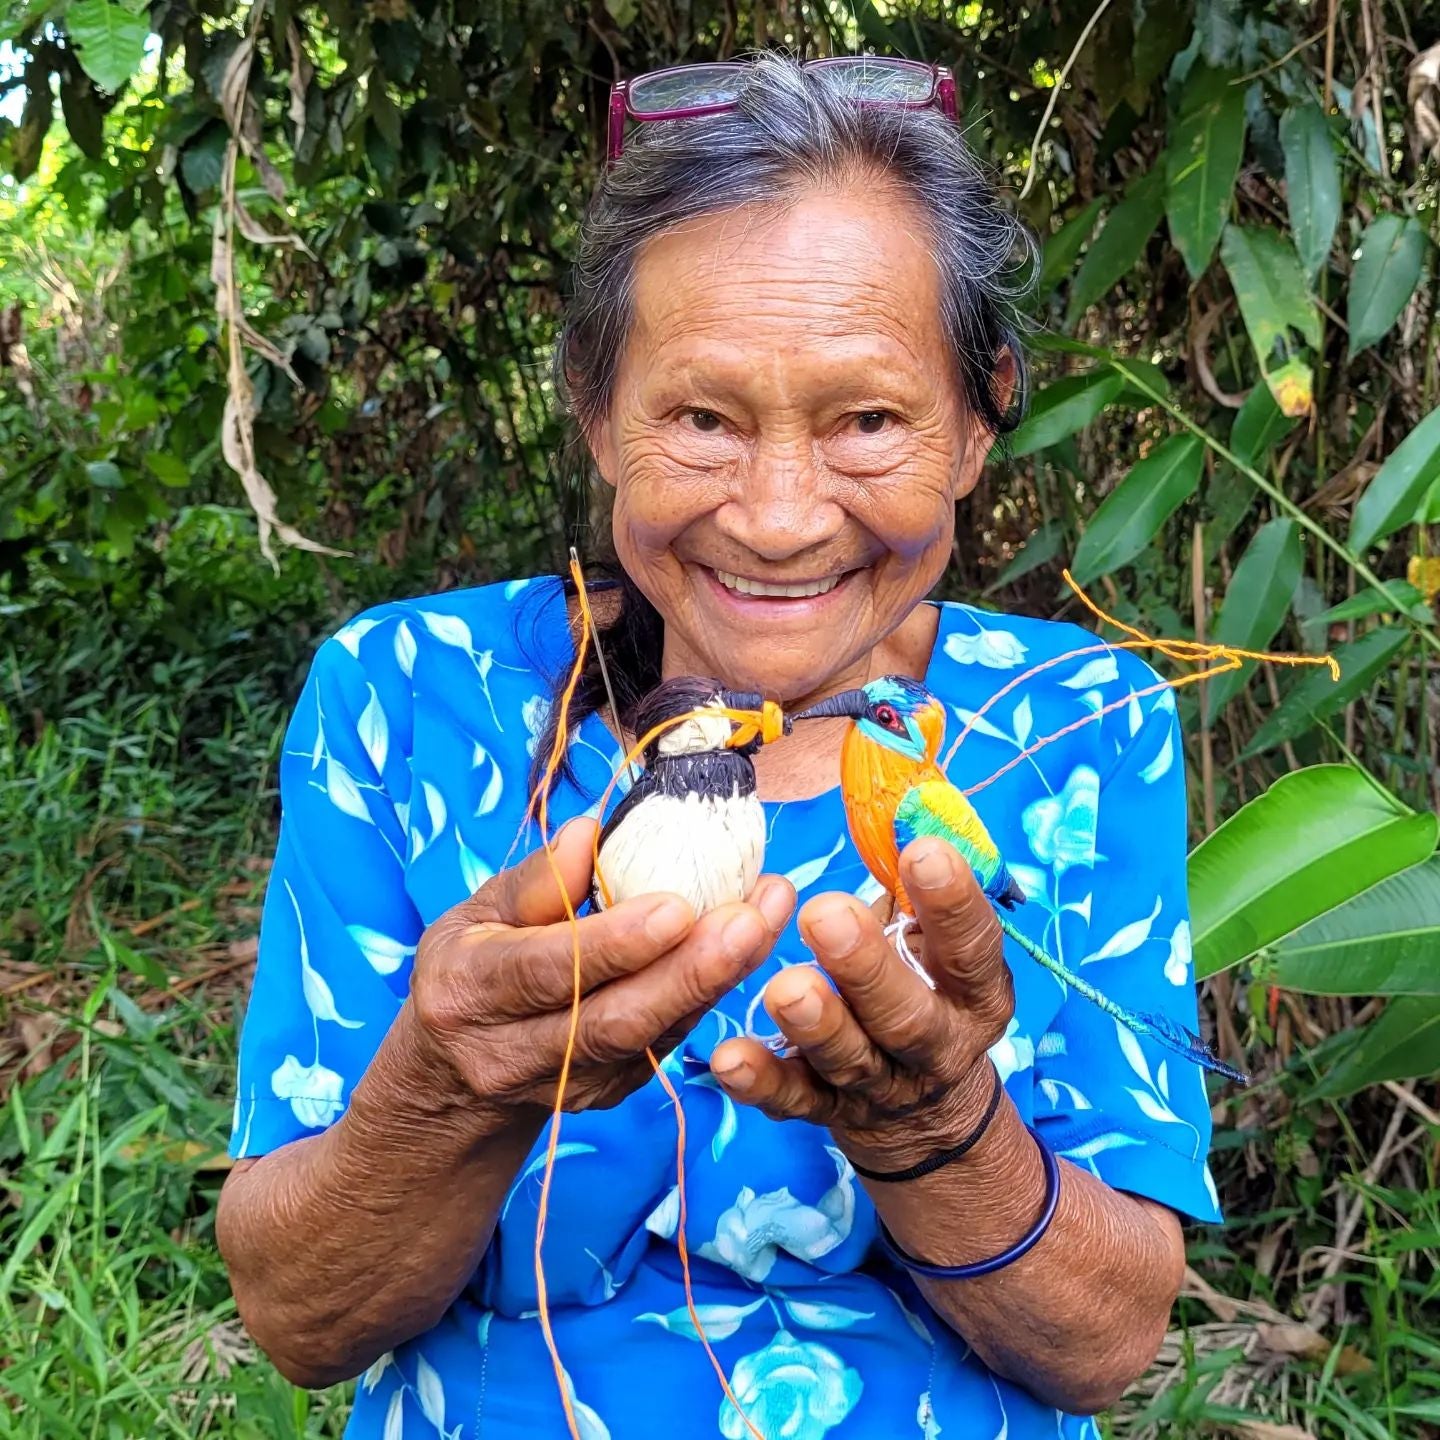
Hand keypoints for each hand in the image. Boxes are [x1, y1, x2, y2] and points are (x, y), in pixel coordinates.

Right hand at [410, 818, 795, 1114]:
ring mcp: (566, 1085)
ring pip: (650, 1038)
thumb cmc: (471, 970)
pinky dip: (710, 996)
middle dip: (689, 971)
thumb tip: (589, 833)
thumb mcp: (477, 915)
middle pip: (613, 1021)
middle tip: (749, 919)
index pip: (548, 971)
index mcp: (469, 990)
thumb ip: (535, 881)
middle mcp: (512, 1052)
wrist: (453, 1080)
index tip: (678, 906)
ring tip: (767, 918)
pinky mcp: (607, 1094)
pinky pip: (666, 1045)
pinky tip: (750, 946)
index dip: (615, 944)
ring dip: (716, 979)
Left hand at [709, 836, 1013, 1172]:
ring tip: (785, 988)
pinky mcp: (828, 1112)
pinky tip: (728, 1058)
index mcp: (974, 993)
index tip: (922, 851)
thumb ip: (915, 889)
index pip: (972, 948)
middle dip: (867, 966)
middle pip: (906, 1015)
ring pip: (850, 1059)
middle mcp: (937, 1045)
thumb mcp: (936, 943)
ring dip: (817, 1025)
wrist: (927, 1112)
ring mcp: (881, 1085)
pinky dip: (761, 1082)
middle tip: (826, 915)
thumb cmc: (923, 987)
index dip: (952, 903)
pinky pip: (792, 1100)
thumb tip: (896, 799)